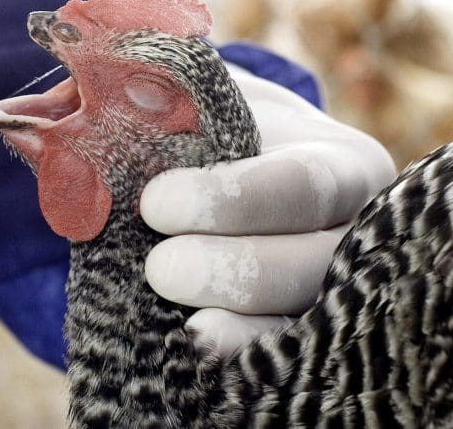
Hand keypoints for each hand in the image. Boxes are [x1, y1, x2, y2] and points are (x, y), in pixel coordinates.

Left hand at [142, 63, 395, 356]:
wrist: (226, 175)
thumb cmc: (214, 131)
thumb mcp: (196, 101)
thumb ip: (156, 96)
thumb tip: (94, 99)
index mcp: (342, 165)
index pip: (303, 185)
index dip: (233, 199)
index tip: (157, 203)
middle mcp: (357, 235)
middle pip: (317, 264)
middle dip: (238, 270)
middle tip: (162, 268)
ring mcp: (336, 291)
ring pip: (306, 320)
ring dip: (244, 324)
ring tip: (189, 327)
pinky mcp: (305, 332)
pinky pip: (284, 355)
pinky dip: (246, 356)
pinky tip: (202, 351)